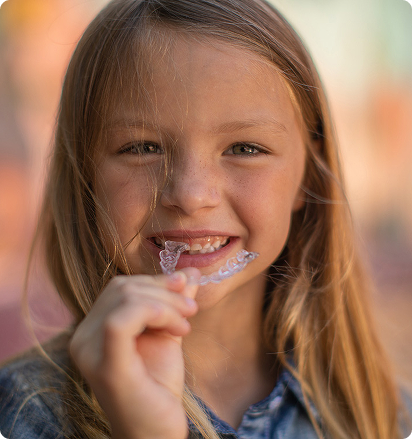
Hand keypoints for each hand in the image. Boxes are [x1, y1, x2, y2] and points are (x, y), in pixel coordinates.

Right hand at [69, 268, 199, 438]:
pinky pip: (122, 319)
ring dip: (166, 303)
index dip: (154, 281)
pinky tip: (178, 328)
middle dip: (163, 290)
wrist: (156, 432)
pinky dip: (156, 312)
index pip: (120, 287)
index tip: (185, 287)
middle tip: (191, 308)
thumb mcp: (167, 334)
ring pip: (125, 298)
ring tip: (186, 322)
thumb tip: (189, 271)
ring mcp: (89, 352)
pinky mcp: (105, 366)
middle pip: (122, 288)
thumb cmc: (158, 385)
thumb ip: (173, 303)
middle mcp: (83, 338)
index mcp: (93, 329)